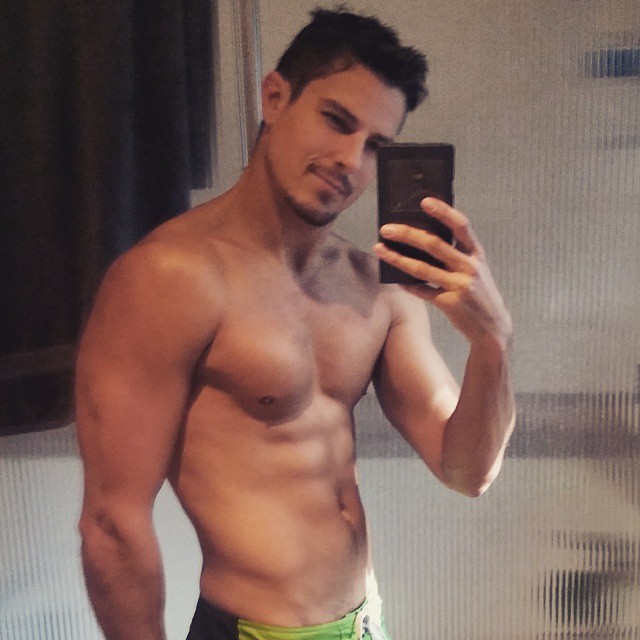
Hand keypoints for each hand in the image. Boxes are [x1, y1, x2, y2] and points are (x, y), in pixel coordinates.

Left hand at [373, 198, 511, 348]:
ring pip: (422, 268)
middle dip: (407, 234)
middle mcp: (469, 267)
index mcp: (477, 253)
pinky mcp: (450, 304)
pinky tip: (395, 279)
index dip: (443, 212)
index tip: (424, 201)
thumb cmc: (478, 292)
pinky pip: (421, 291)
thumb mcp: (474, 269)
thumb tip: (421, 237)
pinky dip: (407, 285)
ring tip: (379, 249)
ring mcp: (460, 286)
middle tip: (386, 228)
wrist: (492, 327)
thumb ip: (456, 254)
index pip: (461, 226)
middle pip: (434, 245)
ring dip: (397, 258)